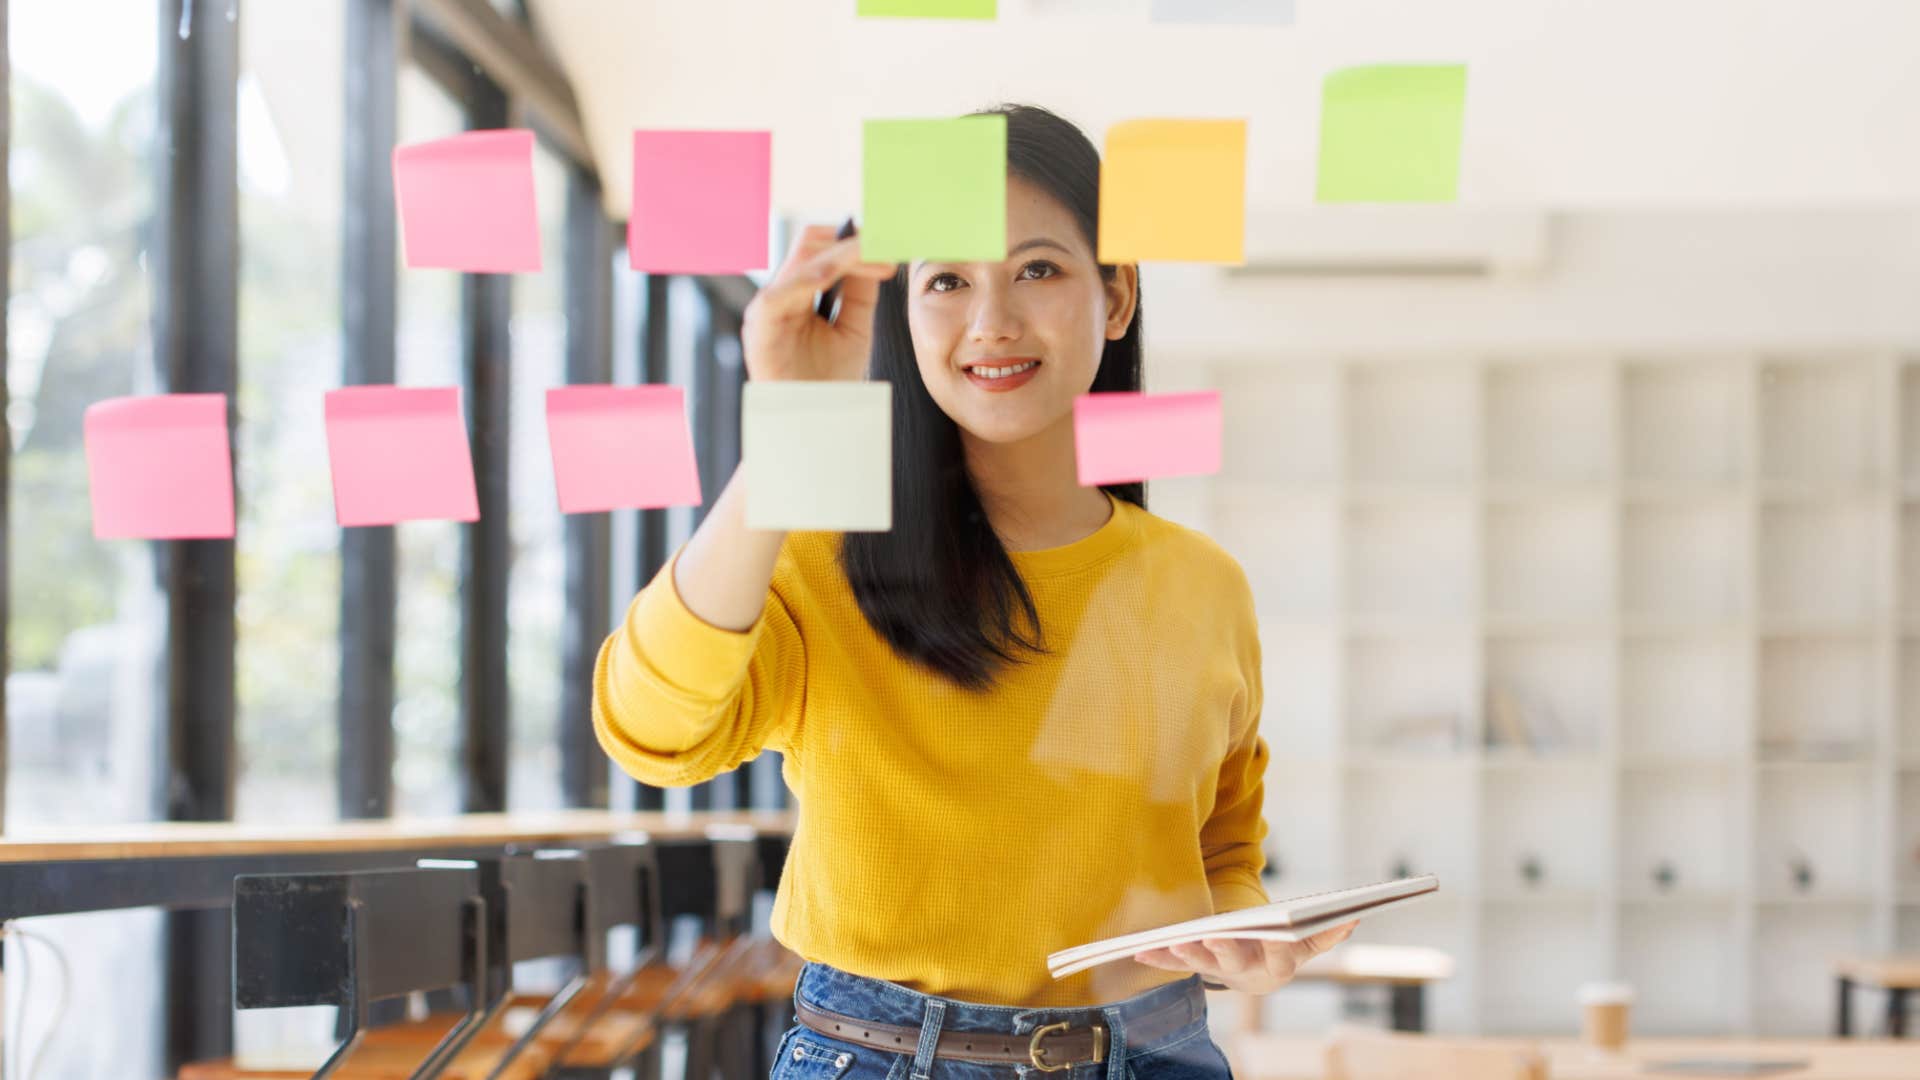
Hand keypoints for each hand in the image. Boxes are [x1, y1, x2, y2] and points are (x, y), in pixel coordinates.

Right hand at [741, 223, 897, 383]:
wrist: (812, 421)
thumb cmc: (827, 380)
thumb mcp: (854, 329)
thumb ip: (860, 294)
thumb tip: (873, 255)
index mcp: (800, 293)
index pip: (823, 249)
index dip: (855, 241)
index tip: (889, 242)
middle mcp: (782, 294)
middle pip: (811, 244)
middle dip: (851, 241)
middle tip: (886, 243)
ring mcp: (768, 307)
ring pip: (801, 260)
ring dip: (840, 254)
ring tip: (872, 252)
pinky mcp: (759, 324)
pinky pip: (780, 292)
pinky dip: (807, 278)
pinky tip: (832, 274)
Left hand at [1131, 920, 1357, 994]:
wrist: (1253, 973)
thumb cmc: (1281, 950)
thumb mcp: (1306, 945)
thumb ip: (1327, 933)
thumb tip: (1353, 917)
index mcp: (1277, 965)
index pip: (1278, 955)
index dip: (1272, 943)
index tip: (1270, 930)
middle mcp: (1246, 972)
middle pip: (1235, 962)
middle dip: (1223, 949)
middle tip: (1213, 935)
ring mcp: (1219, 971)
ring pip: (1202, 965)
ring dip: (1187, 955)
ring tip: (1174, 943)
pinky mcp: (1194, 967)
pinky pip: (1173, 966)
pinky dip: (1156, 959)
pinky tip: (1139, 951)